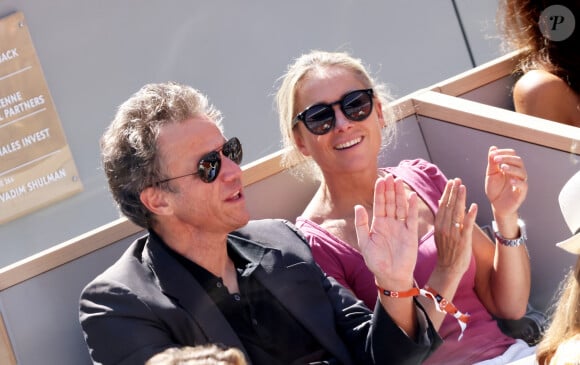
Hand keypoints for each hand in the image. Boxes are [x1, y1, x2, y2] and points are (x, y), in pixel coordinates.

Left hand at [354, 174, 418, 288]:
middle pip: (390, 202)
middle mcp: (390, 223)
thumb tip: (358, 206)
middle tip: (390, 176)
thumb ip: (361, 224)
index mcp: (378, 224)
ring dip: (400, 194)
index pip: (379, 204)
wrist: (389, 276)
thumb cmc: (375, 261)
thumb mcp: (364, 242)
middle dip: (390, 190)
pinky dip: (412, 207)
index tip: (380, 180)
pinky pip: (411, 218)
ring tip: (399, 181)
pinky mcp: (410, 234)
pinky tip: (411, 196)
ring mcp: (401, 227)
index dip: (380, 192)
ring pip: (400, 207)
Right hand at [434, 178, 477, 275]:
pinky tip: (474, 206)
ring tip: (463, 187)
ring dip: (460, 199)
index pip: (442, 205)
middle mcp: (444, 228)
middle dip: (453, 192)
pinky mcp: (463, 241)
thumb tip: (441, 203)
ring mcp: (454, 234)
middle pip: (449, 206)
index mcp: (438, 225)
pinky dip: (470, 215)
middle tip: (457, 179)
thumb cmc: (446, 251)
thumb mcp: (440, 233)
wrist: (448, 269)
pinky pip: (467, 226)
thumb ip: (442, 218)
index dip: (447, 193)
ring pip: (457, 213)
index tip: (451, 182)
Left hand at [485, 146, 527, 217]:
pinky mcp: (521, 193)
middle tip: (496, 159)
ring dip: (512, 168)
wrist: (497, 205)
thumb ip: (492, 163)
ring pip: (522, 172)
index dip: (504, 153)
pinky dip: (518, 182)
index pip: (512, 155)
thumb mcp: (491, 175)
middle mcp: (517, 173)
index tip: (493, 154)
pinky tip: (511, 180)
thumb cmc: (495, 189)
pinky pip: (523, 186)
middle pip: (518, 161)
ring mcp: (520, 182)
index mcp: (510, 167)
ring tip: (503, 167)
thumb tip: (493, 148)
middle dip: (507, 158)